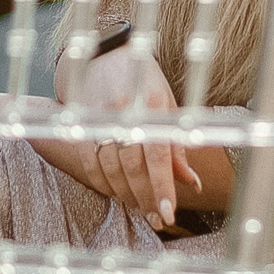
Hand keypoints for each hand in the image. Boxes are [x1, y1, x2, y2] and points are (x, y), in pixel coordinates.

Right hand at [28, 50, 198, 231]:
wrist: (104, 53)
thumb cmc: (143, 80)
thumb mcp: (168, 105)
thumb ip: (176, 145)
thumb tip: (191, 183)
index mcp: (150, 104)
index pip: (156, 156)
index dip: (162, 187)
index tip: (169, 213)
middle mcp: (122, 112)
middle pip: (132, 167)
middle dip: (146, 198)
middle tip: (158, 220)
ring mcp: (99, 117)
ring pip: (110, 169)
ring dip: (126, 195)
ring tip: (142, 210)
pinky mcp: (82, 124)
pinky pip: (90, 163)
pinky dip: (104, 183)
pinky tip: (118, 194)